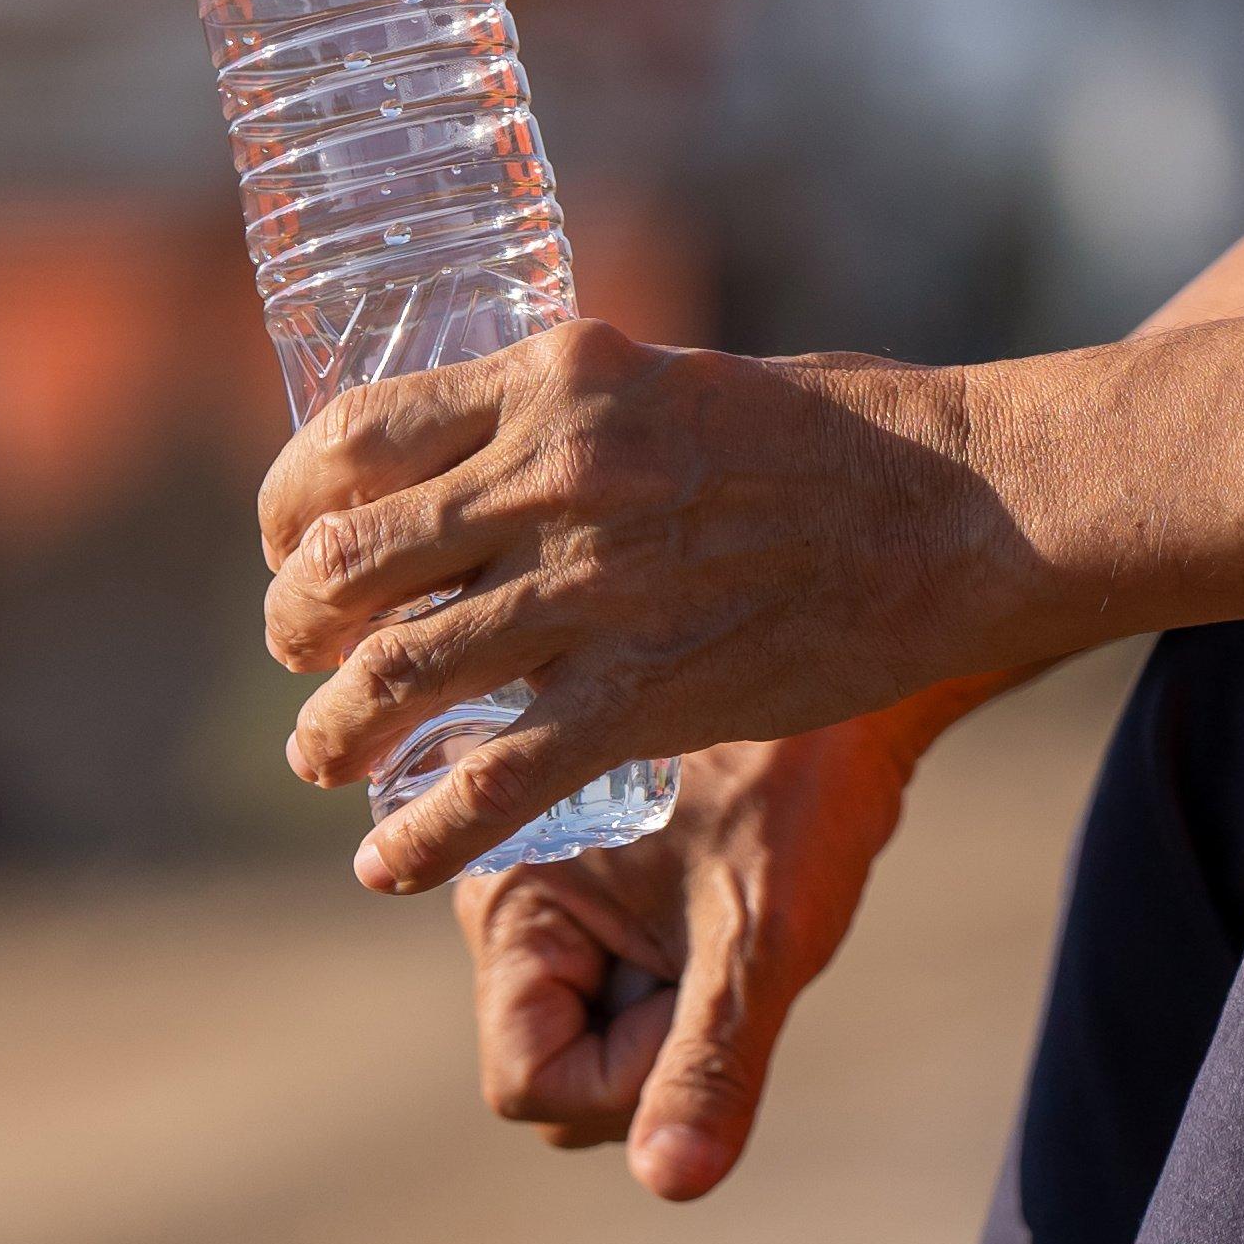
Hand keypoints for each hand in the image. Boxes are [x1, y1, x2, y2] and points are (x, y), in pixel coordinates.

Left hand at [259, 324, 1024, 889]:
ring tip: (322, 757)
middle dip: (297, 625)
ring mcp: (593, 585)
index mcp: (554, 377)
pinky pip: (490, 780)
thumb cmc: (826, 433)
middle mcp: (553, 471)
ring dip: (332, 732)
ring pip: (396, 675)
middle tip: (298, 657)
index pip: (352, 437)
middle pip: (350, 562)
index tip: (291, 544)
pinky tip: (385, 866)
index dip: (291, 505)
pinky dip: (418, 836)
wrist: (952, 505)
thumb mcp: (667, 380)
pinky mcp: (642, 691)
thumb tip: (479, 471)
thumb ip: (566, 423)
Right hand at [457, 713, 920, 1198]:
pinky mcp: (588, 892)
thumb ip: (710, 1062)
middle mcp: (498, 902)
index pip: (527, 1086)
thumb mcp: (761, 934)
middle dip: (646, 1043)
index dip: (626, 1073)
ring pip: (592, 1040)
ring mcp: (543, 898)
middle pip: (555, 1075)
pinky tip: (715, 906)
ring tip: (718, 913)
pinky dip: (673, 975)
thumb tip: (668, 1182)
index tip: (699, 985)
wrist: (845, 669)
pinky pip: (619, 993)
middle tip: (717, 942)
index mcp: (504, 904)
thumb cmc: (800, 790)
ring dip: (665, 1007)